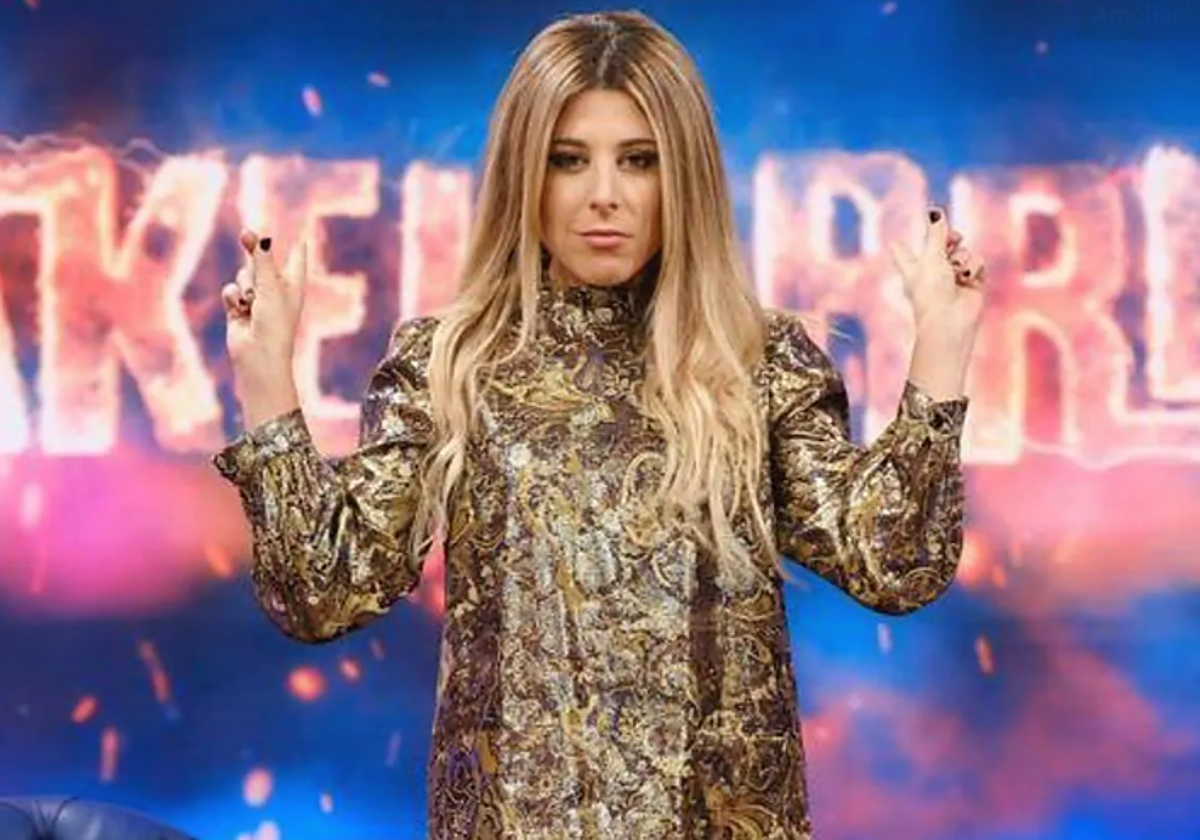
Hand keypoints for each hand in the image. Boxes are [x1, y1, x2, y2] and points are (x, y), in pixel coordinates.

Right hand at [221, 230, 305, 426]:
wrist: (258, 356)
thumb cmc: (274, 324)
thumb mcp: (270, 287)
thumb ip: (262, 261)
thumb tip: (259, 237)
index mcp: (294, 283)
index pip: (296, 255)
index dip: (295, 240)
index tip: (299, 223)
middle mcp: (277, 288)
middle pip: (262, 258)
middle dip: (253, 248)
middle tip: (245, 234)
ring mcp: (257, 298)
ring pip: (243, 274)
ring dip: (244, 285)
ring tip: (251, 303)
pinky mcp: (239, 307)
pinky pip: (231, 290)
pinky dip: (233, 298)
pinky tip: (239, 311)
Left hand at [889, 207, 985, 342]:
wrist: (950, 320)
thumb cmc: (932, 291)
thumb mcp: (932, 256)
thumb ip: (936, 233)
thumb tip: (935, 211)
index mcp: (912, 266)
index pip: (902, 252)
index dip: (900, 247)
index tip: (895, 242)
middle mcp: (931, 271)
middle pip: (942, 244)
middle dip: (950, 238)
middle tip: (954, 239)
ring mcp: (952, 277)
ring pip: (964, 252)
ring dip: (962, 258)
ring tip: (956, 272)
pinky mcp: (972, 282)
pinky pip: (977, 263)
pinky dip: (973, 268)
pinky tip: (968, 279)